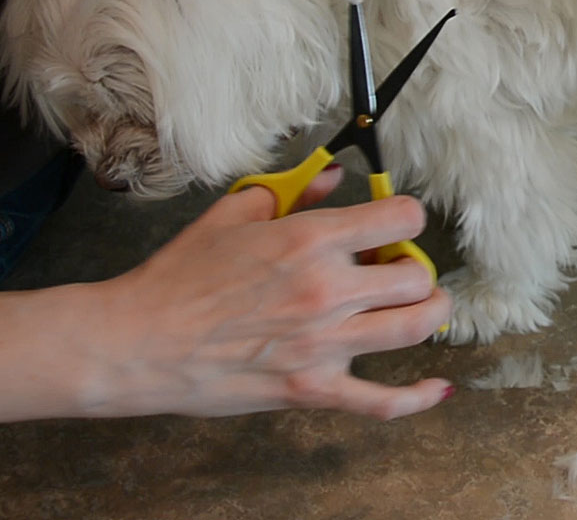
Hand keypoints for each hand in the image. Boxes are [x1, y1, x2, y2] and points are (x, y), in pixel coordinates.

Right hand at [0, 166, 452, 422]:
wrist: (139, 342)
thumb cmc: (181, 277)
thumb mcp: (235, 213)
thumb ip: (294, 190)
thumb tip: (334, 176)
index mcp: (310, 240)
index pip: (399, 217)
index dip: (406, 214)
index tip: (397, 220)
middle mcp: (327, 290)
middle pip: (416, 275)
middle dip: (414, 265)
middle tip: (395, 266)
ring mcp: (324, 345)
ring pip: (413, 328)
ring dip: (429, 312)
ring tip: (420, 304)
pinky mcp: (312, 389)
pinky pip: (381, 401)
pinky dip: (416, 398)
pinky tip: (436, 387)